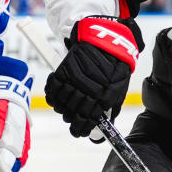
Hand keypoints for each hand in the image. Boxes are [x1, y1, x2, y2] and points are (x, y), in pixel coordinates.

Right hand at [45, 16, 137, 137]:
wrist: (106, 40)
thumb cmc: (115, 65)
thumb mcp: (120, 88)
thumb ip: (112, 108)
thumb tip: (106, 125)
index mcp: (103, 97)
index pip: (87, 120)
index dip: (81, 129)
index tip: (78, 131)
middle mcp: (87, 90)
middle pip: (72, 114)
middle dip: (71, 119)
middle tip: (71, 117)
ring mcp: (74, 80)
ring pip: (61, 103)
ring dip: (61, 108)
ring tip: (64, 106)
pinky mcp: (63, 70)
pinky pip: (52, 89)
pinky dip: (52, 95)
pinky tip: (56, 96)